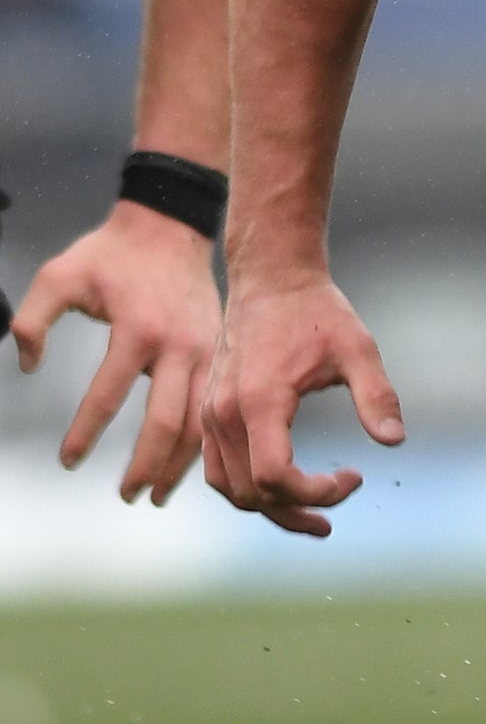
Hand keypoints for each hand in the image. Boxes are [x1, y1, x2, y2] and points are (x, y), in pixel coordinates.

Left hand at [10, 201, 221, 503]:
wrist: (172, 229)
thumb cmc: (112, 253)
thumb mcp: (60, 274)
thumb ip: (31, 320)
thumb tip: (27, 366)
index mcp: (139, 330)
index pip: (108, 396)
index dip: (84, 433)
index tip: (67, 461)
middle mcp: (179, 348)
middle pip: (167, 424)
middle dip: (145, 466)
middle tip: (125, 495)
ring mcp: (206, 353)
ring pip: (200, 423)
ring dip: (179, 465)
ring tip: (155, 493)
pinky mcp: (219, 355)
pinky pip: (212, 409)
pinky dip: (201, 442)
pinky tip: (184, 464)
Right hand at [200, 275, 403, 535]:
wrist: (271, 280)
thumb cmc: (317, 312)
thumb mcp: (358, 349)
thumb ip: (376, 395)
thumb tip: (393, 440)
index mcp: (258, 401)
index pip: (275, 477)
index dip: (316, 493)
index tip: (355, 477)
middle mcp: (223, 413)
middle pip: (251, 493)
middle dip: (298, 509)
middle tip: (344, 493)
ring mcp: (210, 414)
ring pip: (229, 487)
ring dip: (271, 508)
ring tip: (316, 514)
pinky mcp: (209, 412)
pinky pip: (219, 468)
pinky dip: (249, 488)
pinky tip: (286, 488)